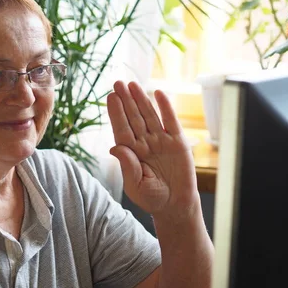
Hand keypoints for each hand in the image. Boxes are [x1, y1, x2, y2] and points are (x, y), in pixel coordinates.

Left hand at [106, 81, 197, 217]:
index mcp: (130, 153)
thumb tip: (115, 147)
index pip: (121, 129)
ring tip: (133, 84)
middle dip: (125, 100)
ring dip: (141, 99)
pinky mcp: (177, 142)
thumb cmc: (152, 198)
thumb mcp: (136, 186)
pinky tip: (158, 93)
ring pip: (149, 116)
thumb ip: (127, 166)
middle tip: (118, 82)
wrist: (175, 205)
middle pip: (133, 118)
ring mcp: (160, 141)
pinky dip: (166, 107)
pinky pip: (170, 121)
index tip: (110, 96)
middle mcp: (144, 143)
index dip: (116, 112)